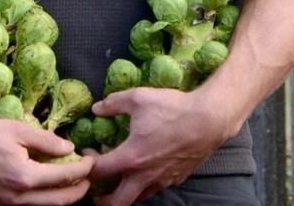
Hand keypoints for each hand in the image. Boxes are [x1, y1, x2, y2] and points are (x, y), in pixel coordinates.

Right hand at [0, 113, 94, 204]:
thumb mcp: (17, 129)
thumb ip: (45, 141)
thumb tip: (69, 148)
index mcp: (25, 177)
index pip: (63, 177)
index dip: (82, 169)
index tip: (92, 159)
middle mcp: (19, 198)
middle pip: (59, 201)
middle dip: (79, 189)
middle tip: (90, 174)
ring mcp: (9, 204)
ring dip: (64, 194)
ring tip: (74, 178)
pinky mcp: (2, 203)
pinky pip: (32, 204)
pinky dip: (47, 195)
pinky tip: (50, 180)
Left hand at [88, 85, 237, 205]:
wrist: (208, 120)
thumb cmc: (172, 108)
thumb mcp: (137, 98)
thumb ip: (113, 103)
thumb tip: (96, 108)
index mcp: (131, 157)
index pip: (99, 172)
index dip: (87, 166)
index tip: (86, 156)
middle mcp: (144, 176)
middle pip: (116, 203)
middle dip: (101, 199)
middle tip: (94, 188)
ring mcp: (161, 181)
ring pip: (136, 199)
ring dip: (123, 193)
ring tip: (118, 178)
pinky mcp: (175, 180)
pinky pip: (153, 189)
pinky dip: (142, 185)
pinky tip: (144, 168)